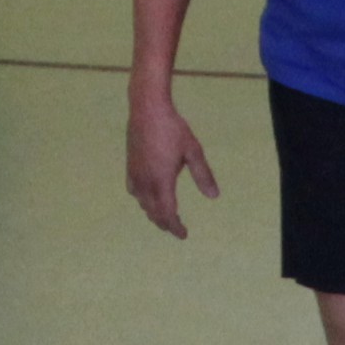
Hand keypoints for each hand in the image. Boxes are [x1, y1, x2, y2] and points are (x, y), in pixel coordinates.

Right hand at [127, 90, 218, 235]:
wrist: (147, 109)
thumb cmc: (173, 128)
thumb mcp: (193, 151)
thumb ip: (203, 175)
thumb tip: (214, 196)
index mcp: (162, 181)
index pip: (168, 214)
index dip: (176, 227)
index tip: (183, 234)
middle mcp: (146, 182)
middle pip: (155, 213)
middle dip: (166, 223)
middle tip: (177, 228)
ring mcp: (135, 175)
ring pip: (144, 204)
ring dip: (154, 213)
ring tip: (165, 216)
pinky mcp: (130, 167)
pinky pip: (134, 192)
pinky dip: (142, 200)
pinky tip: (148, 197)